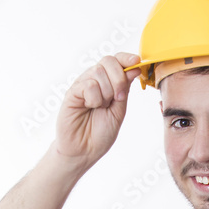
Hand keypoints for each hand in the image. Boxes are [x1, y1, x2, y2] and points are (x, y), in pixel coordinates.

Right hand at [54, 53, 140, 169]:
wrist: (85, 151)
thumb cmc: (100, 133)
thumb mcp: (119, 110)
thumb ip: (125, 89)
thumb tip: (134, 67)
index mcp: (107, 83)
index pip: (116, 61)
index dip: (126, 58)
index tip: (137, 62)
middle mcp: (94, 80)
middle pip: (108, 61)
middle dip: (118, 79)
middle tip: (117, 99)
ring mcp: (82, 85)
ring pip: (98, 72)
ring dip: (106, 93)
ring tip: (100, 107)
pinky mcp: (72, 92)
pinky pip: (88, 84)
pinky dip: (94, 98)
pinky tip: (90, 107)